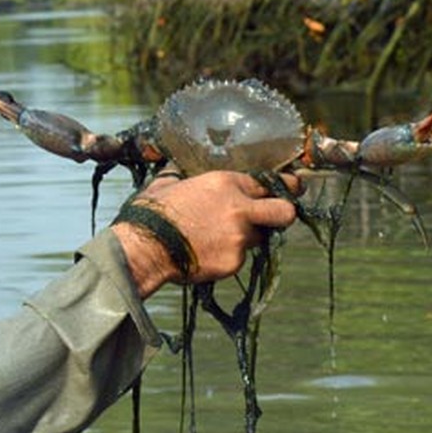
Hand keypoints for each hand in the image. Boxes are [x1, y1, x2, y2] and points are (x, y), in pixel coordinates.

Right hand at [110, 170, 301, 296]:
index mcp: (225, 183)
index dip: (279, 188)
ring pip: (258, 238)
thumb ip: (181, 177)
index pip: (268, 183)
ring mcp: (239, 238)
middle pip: (285, 212)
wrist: (144, 248)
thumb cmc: (150, 214)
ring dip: (245, 238)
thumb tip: (175, 170)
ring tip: (217, 239)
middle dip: (284, 213)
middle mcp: (239, 209)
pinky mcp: (234, 262)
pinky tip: (204, 254)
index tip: (286, 190)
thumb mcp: (166, 184)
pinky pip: (239, 259)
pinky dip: (226, 257)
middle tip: (275, 216)